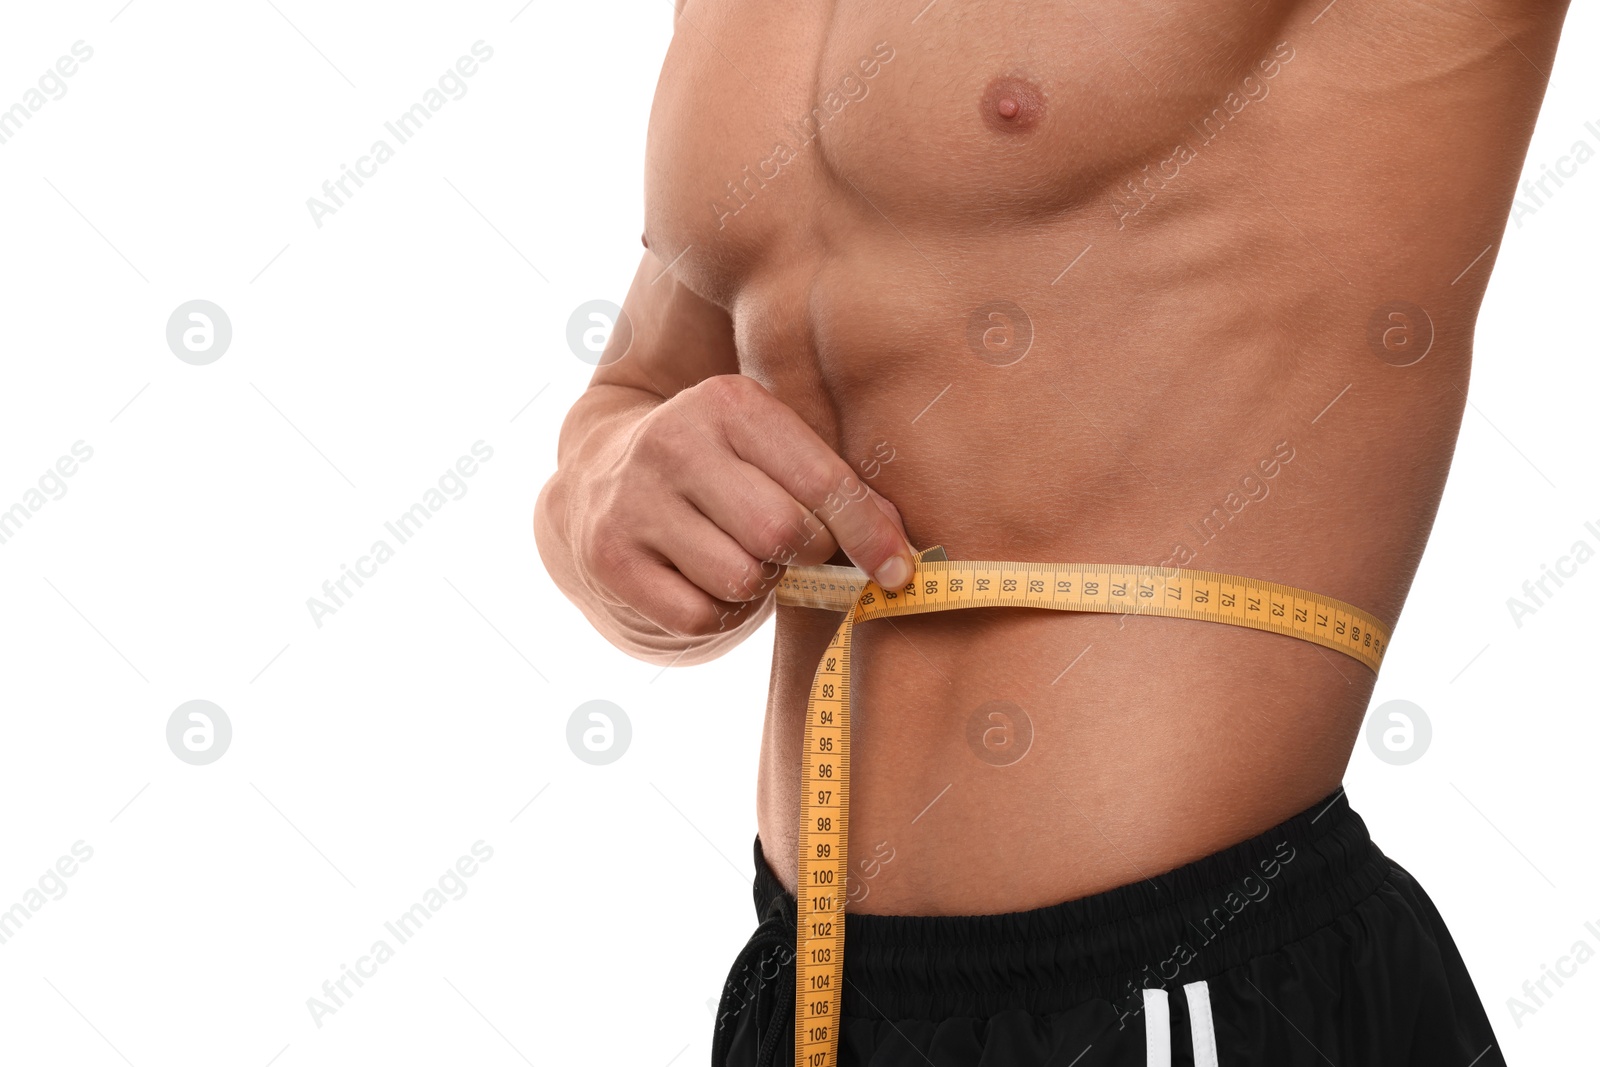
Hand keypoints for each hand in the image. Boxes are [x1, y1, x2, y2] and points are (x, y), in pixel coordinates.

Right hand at [570, 374, 915, 636]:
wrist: (596, 476)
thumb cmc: (719, 468)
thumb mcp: (769, 449)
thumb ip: (835, 486)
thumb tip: (901, 554)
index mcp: (728, 403)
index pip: (822, 480)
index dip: (870, 533)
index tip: (900, 571)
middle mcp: (674, 442)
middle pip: (784, 533)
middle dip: (807, 555)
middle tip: (793, 549)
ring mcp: (634, 501)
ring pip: (741, 578)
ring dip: (759, 584)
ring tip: (742, 556)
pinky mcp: (610, 558)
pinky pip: (698, 617)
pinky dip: (717, 613)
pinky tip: (703, 580)